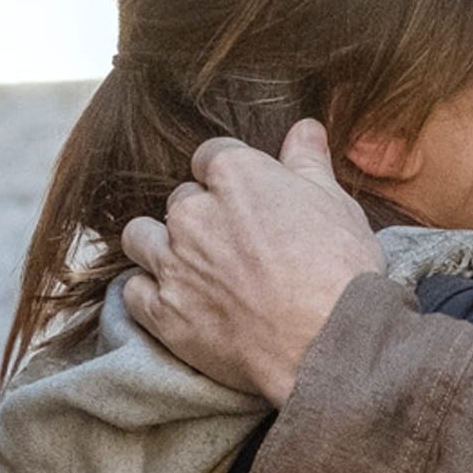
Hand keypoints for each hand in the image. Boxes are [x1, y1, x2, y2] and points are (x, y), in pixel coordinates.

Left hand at [117, 123, 380, 405]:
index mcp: (236, 175)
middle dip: (201, 217)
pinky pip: (133, 291)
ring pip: (140, 237)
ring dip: (161, 246)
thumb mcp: (336, 205)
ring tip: (191, 267)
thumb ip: (309, 163)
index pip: (213, 157)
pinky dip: (149, 295)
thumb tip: (304, 128)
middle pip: (181, 200)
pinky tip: (177, 302)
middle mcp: (194, 212)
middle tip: (234, 245)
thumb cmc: (339, 272)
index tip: (248, 201)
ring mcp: (173, 261)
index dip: (231, 179)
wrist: (327, 344)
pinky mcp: (163, 311)